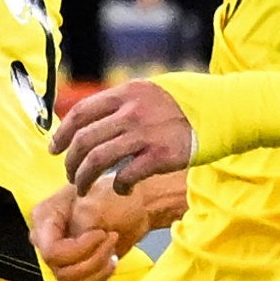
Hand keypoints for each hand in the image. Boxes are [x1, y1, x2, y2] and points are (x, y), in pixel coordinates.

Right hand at [28, 184, 130, 280]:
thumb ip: (80, 223)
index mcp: (44, 218)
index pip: (52, 252)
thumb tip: (75, 241)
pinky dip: (102, 275)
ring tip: (112, 248)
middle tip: (112, 237)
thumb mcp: (94, 203)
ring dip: (98, 268)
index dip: (79, 250)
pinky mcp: (74, 269)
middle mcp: (46, 240)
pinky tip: (111, 258)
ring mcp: (59, 257)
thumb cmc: (113, 195)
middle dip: (93, 259)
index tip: (101, 233)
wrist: (132, 204)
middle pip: (61, 271)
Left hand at [53, 80, 191, 197]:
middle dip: (71, 162)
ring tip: (84, 188)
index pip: (81, 112)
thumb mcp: (150, 91)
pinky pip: (127, 175)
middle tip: (70, 176)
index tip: (55, 149)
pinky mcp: (160, 155)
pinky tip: (123, 189)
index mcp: (126, 93)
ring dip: (86, 178)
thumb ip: (122, 103)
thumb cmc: (184, 104)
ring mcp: (145, 133)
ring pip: (99, 160)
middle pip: (85, 140)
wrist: (223, 110)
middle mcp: (131, 111)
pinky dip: (120, 186)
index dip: (62, 133)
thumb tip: (91, 121)